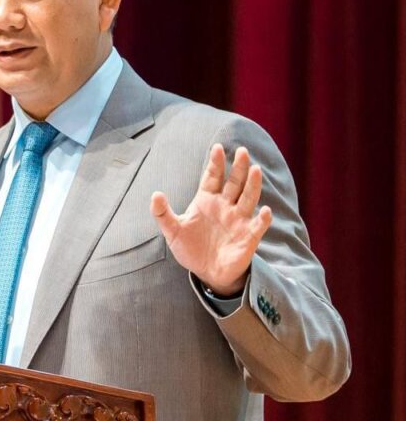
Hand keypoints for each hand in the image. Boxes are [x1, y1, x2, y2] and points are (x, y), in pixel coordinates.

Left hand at [150, 144, 272, 296]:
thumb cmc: (191, 248)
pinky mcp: (248, 237)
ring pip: (248, 198)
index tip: (217, 148)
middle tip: (242, 151)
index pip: (212, 177)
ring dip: (253, 185)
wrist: (207, 273)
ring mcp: (238, 220)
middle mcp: (225, 206)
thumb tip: (155, 194)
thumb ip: (162, 213)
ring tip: (256, 170)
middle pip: (234, 182)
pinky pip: (257, 226)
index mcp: (207, 200)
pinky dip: (262, 219)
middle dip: (238, 167)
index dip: (215, 163)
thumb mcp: (172, 231)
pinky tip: (265, 211)